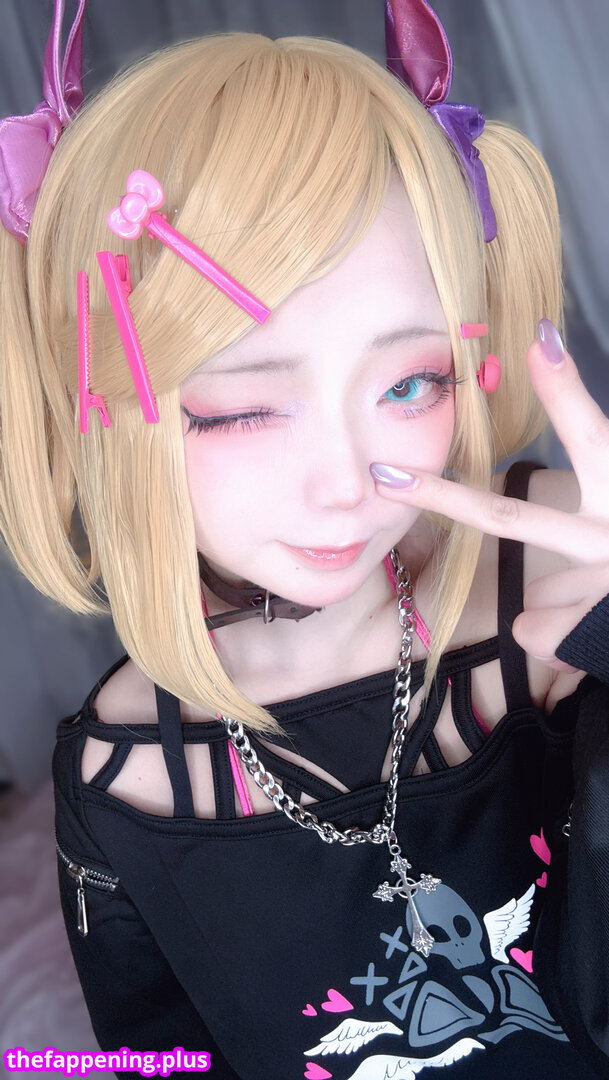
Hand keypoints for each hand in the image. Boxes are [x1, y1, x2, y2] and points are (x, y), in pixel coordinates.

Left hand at [370, 322, 608, 672]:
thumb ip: (587, 537)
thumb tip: (530, 589)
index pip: (593, 437)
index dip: (565, 390)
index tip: (537, 339)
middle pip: (512, 519)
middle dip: (443, 501)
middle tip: (384, 479)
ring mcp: (601, 584)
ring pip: (532, 598)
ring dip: (563, 603)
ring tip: (605, 608)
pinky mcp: (590, 633)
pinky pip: (537, 634)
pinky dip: (559, 640)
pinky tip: (596, 638)